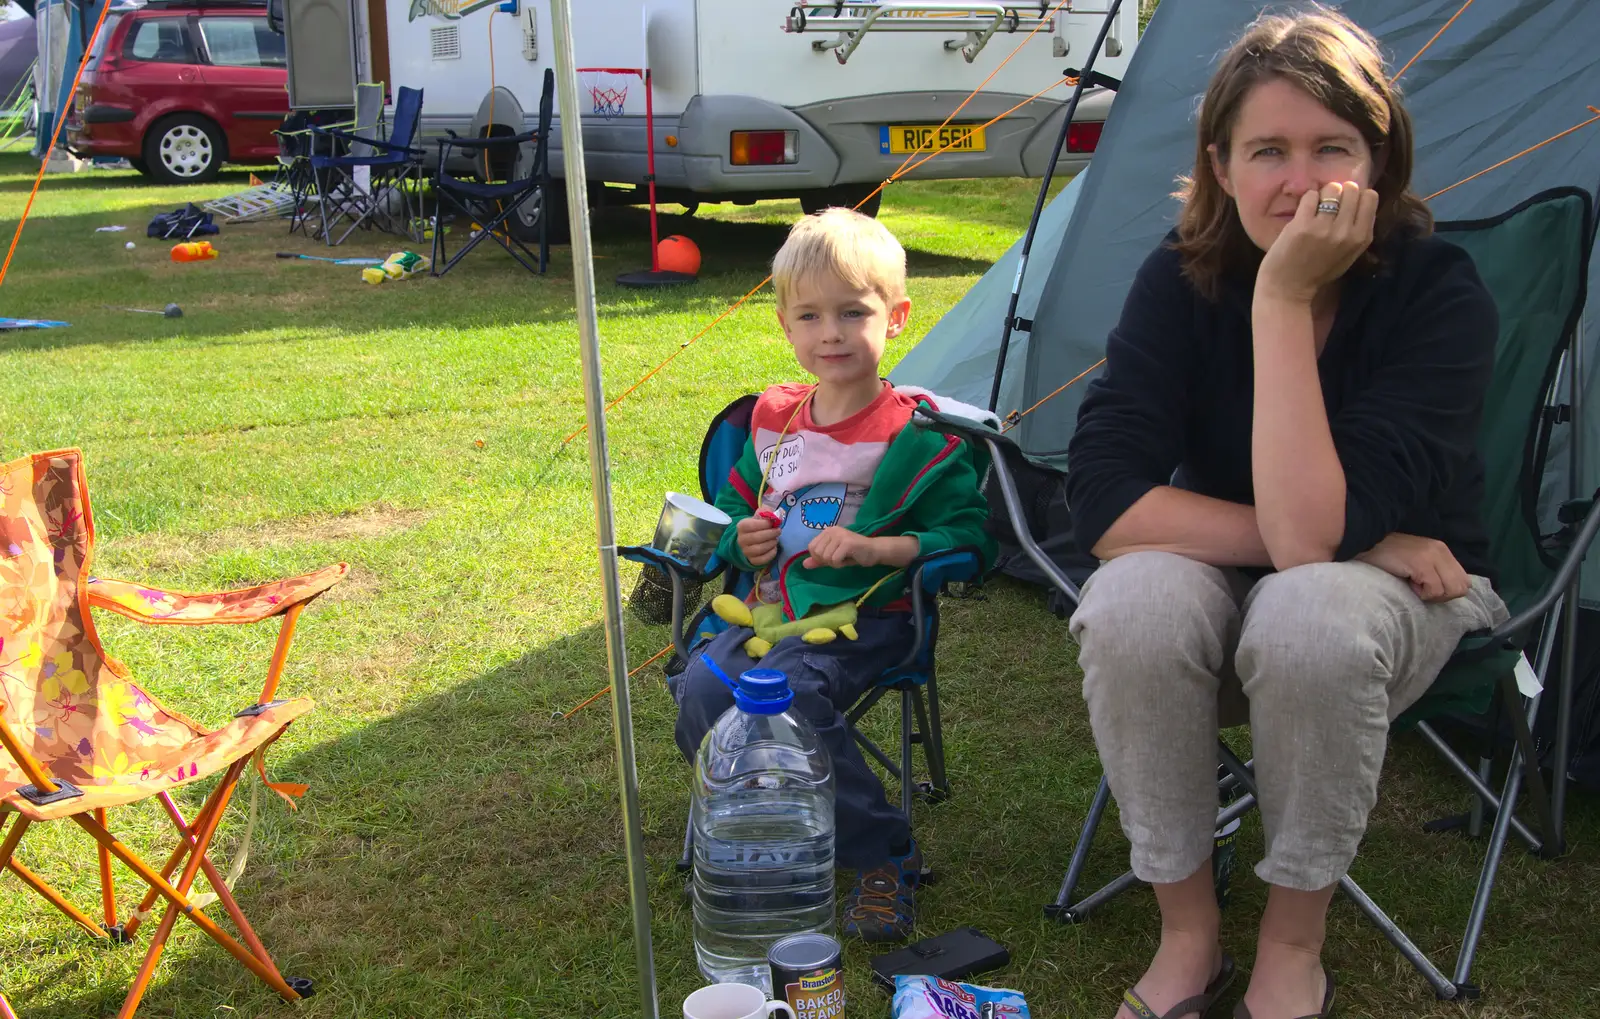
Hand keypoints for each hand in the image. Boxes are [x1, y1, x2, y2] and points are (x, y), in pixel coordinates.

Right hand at [735, 515, 778, 565]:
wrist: (749, 540)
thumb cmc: (756, 526)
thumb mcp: (759, 516)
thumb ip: (766, 512)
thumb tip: (774, 515)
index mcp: (742, 527)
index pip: (751, 525)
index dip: (764, 524)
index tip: (773, 523)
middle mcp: (741, 540)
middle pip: (757, 537)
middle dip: (771, 533)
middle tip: (778, 531)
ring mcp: (746, 551)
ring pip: (760, 549)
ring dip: (771, 543)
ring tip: (775, 539)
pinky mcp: (752, 560)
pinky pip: (763, 559)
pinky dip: (771, 553)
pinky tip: (774, 548)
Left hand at [803, 526, 877, 568]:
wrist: (874, 551)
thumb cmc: (854, 554)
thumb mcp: (833, 557)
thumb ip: (819, 560)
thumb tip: (804, 565)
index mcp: (827, 531)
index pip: (811, 547)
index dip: (819, 558)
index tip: (832, 558)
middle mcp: (832, 530)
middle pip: (817, 553)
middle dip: (827, 561)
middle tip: (840, 558)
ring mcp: (840, 535)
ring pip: (826, 557)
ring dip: (835, 563)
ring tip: (845, 558)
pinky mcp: (847, 542)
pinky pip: (835, 560)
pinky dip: (840, 564)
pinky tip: (849, 559)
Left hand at [1257, 181, 1379, 303]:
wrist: (1289, 288)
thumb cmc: (1318, 271)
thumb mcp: (1349, 254)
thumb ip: (1357, 228)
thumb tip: (1360, 196)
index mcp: (1362, 238)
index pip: (1370, 196)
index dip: (1357, 195)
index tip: (1345, 204)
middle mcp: (1346, 232)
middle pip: (1352, 189)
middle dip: (1340, 192)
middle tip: (1328, 206)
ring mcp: (1324, 228)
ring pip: (1332, 188)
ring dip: (1323, 194)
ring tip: (1315, 209)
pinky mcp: (1302, 225)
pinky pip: (1310, 195)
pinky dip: (1307, 200)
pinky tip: (1303, 214)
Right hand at [1356, 532, 1469, 602]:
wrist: (1365, 545)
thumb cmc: (1387, 557)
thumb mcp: (1417, 561)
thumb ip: (1434, 570)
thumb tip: (1447, 590)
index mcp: (1442, 550)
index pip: (1464, 581)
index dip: (1448, 591)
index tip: (1427, 587)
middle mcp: (1441, 551)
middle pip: (1461, 587)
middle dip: (1443, 595)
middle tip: (1422, 589)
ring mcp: (1433, 556)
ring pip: (1451, 590)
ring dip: (1432, 594)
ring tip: (1414, 584)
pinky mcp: (1422, 564)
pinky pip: (1434, 590)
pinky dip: (1422, 593)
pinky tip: (1408, 583)